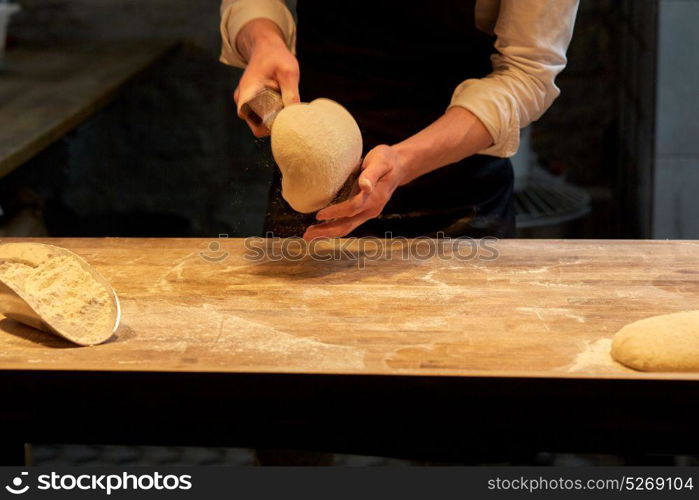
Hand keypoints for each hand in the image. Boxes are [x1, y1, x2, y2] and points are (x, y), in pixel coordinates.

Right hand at [233, 19, 299, 136]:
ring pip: (260, 121)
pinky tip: (280, 101)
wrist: (265, 47)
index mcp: (247, 92)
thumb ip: (291, 93)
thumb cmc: (275, 56)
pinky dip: (273, 113)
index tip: (283, 118)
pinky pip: (262, 115)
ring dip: (273, 117)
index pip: (254, 122)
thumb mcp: (288, 71)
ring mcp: (245, 102)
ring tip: (283, 101)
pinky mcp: (251, 103)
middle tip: (287, 110)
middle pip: (257, 126)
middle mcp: (242, 100)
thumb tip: (296, 115)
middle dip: (273, 123)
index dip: (270, 126)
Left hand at [303, 145, 407, 239]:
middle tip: (307, 235)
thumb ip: (371, 174)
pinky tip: (320, 227)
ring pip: (346, 227)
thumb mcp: (381, 162)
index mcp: (375, 198)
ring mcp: (367, 212)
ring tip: (309, 235)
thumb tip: (364, 186)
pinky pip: (347, 223)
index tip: (318, 214)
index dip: (335, 212)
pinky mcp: (363, 211)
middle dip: (327, 231)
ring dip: (327, 232)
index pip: (352, 208)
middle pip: (347, 225)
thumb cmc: (387, 160)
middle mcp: (371, 209)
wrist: (399, 166)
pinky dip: (332, 227)